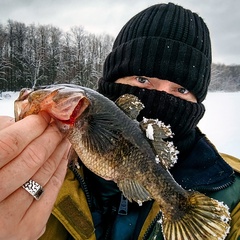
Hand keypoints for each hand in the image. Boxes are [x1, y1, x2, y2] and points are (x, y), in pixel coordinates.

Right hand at [0, 112, 70, 239]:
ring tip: (64, 137)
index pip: (9, 144)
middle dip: (50, 136)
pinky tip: (63, 157)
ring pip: (44, 174)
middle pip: (32, 158)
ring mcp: (11, 218)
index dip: (31, 127)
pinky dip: (60, 171)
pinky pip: (51, 193)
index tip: (44, 116)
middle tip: (59, 124)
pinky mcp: (28, 229)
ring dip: (58, 151)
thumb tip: (17, 124)